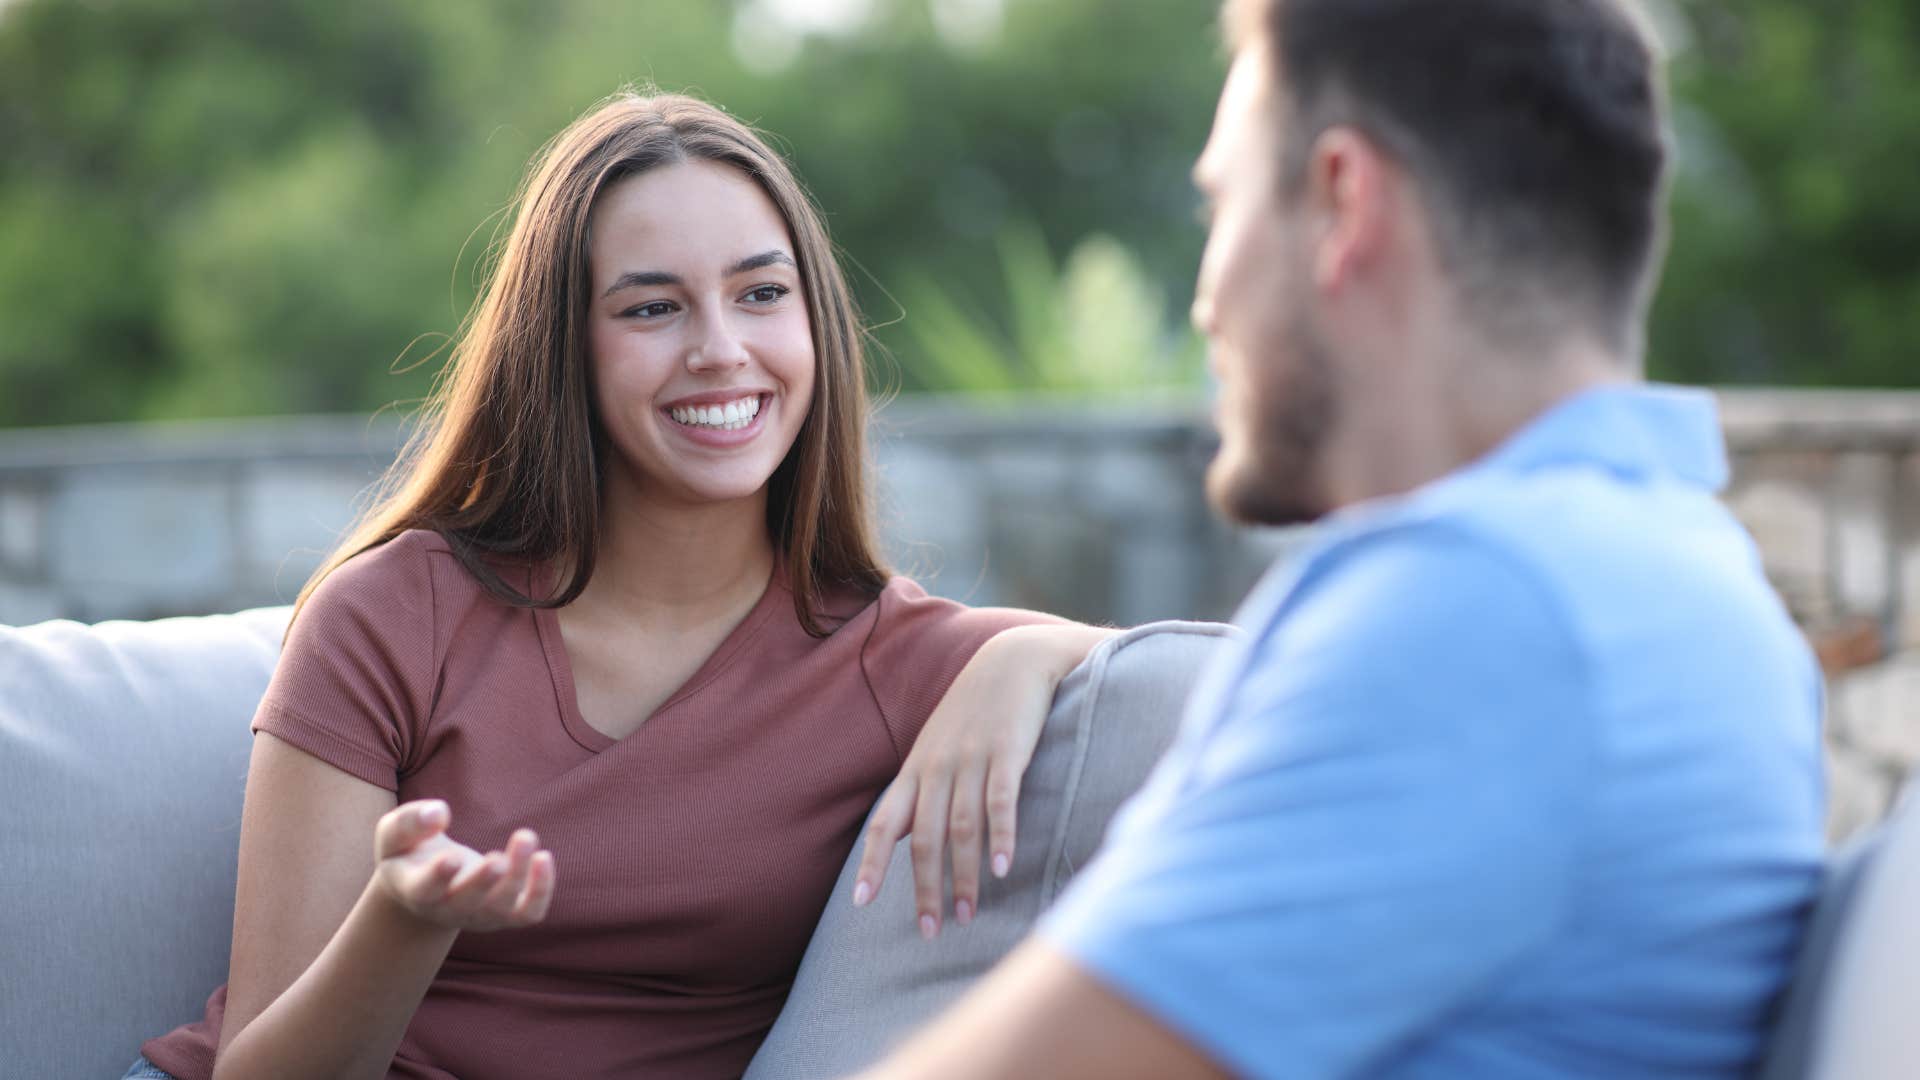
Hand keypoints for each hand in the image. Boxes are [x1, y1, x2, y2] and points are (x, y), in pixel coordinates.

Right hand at [372, 800, 556, 932]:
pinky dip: (541, 892)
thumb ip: (408, 823)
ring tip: (525, 836)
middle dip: (483, 882)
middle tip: (497, 858)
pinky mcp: (506, 913)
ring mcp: (479, 916)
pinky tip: (544, 857)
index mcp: (415, 891)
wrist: (427, 885)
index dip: (439, 877)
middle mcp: (448, 910)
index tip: (453, 856)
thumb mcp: (394, 834)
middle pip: (467, 904)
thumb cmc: (408, 852)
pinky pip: (528, 913)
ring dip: (517, 876)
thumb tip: (438, 813)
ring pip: (501, 908)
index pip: (426, 891)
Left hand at [851, 624, 1111, 937]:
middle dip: (925, 889)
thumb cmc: (974, 711)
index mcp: (916, 770)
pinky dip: (1001, 837)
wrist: (1013, 660)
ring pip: (961, 829)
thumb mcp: (936, 748)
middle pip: (923, 839)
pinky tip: (1004, 869)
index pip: (883, 823)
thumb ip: (918, 792)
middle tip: (929, 931)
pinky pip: (1000, 802)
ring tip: (968, 916)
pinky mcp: (1008, 752)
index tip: (860, 903)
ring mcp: (972, 760)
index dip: (871, 863)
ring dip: (964, 877)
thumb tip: (897, 837)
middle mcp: (937, 768)